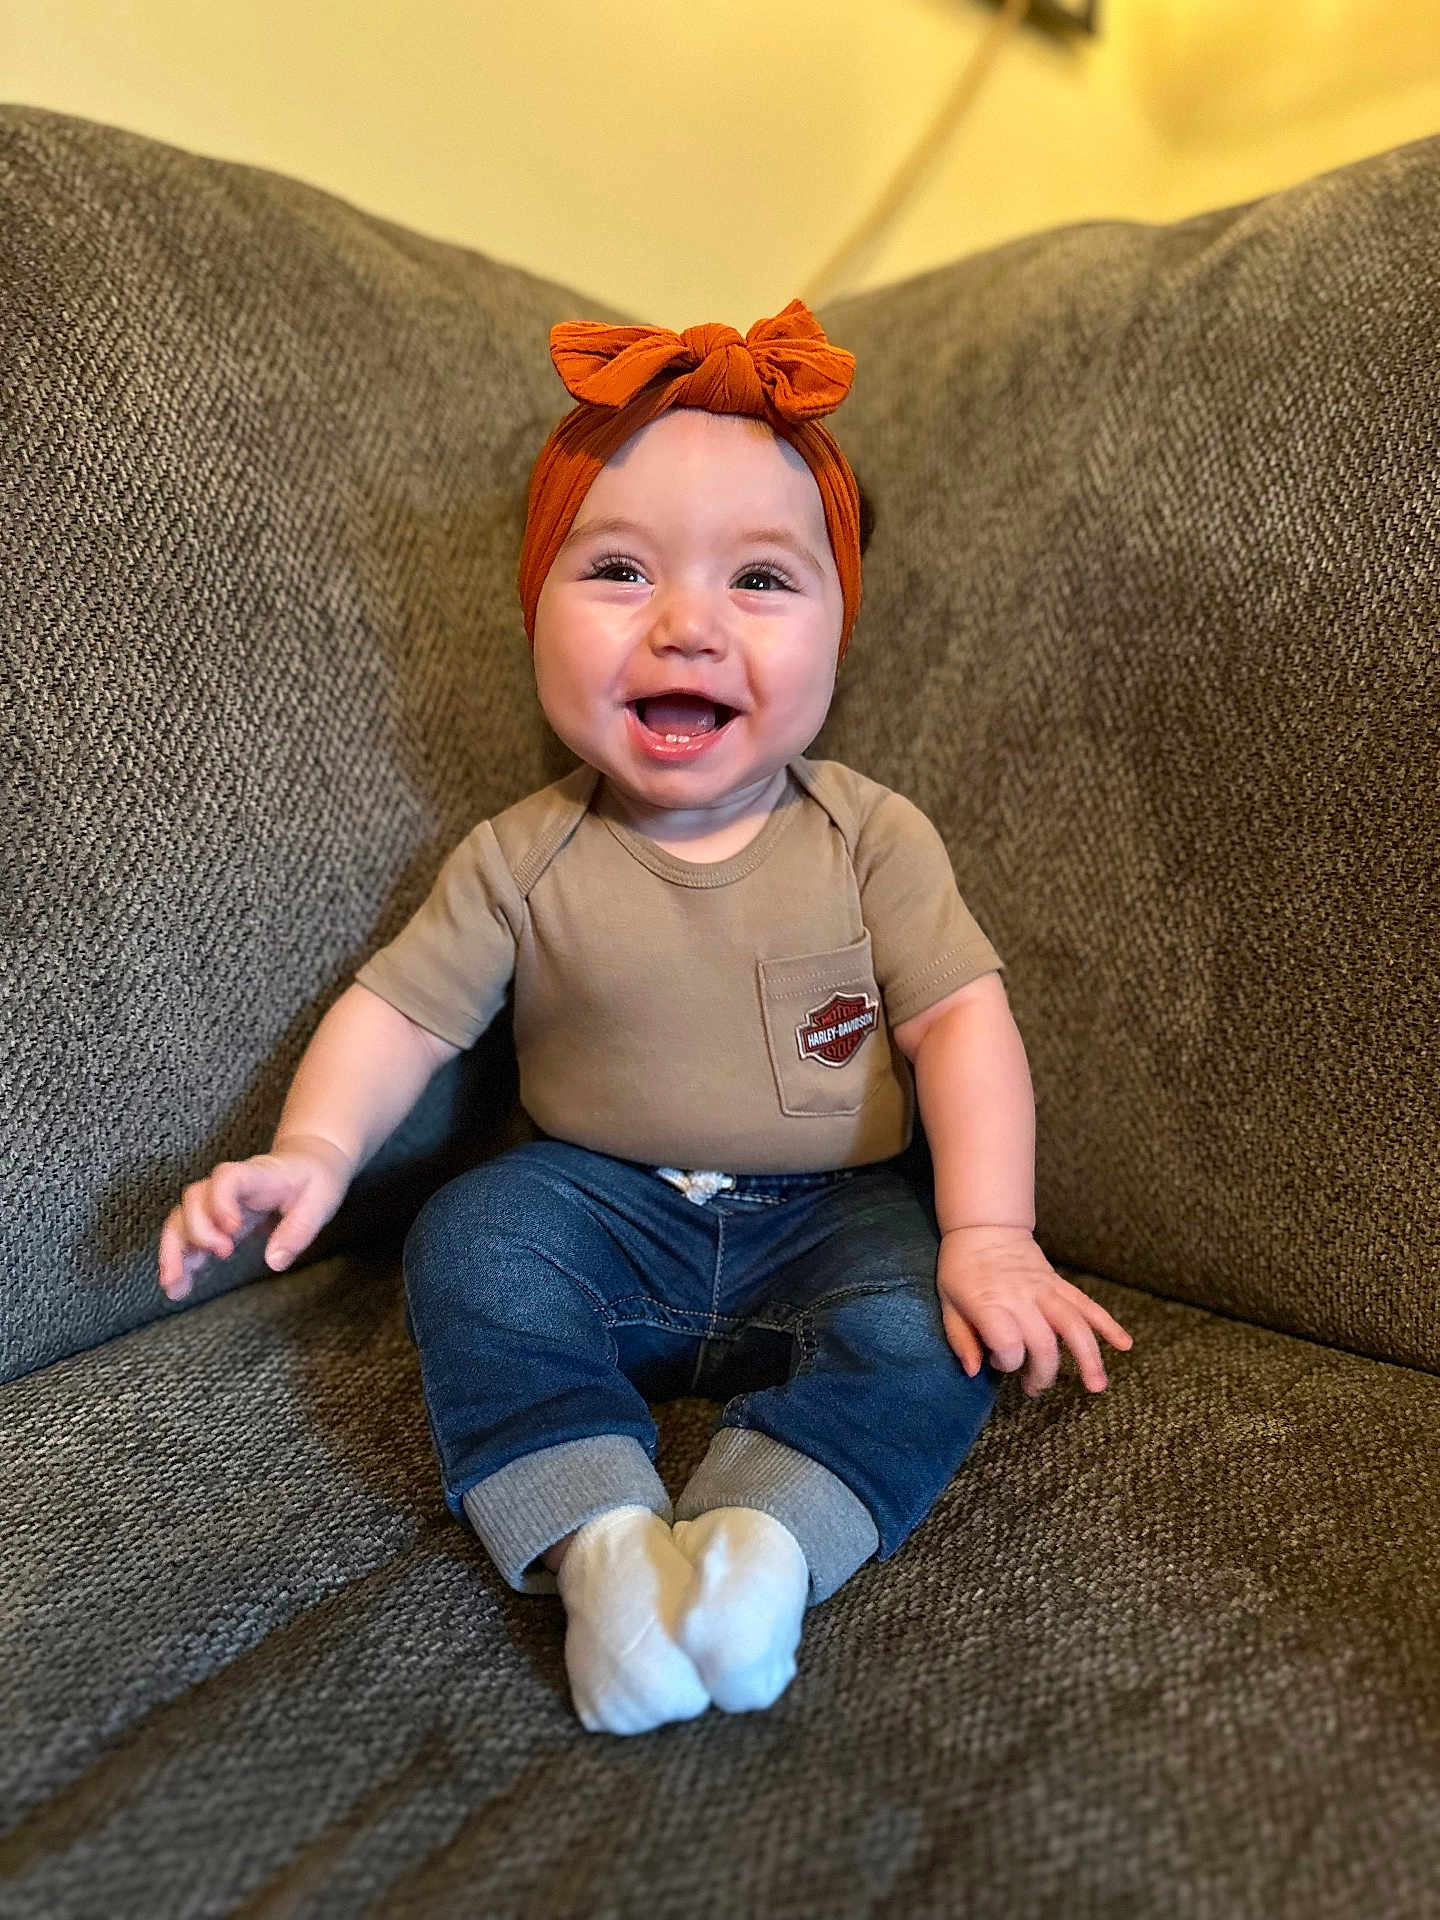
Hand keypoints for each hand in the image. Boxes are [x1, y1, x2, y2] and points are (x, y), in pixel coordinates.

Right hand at [157, 1135, 353, 1301]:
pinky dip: (178, 1258)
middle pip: (194, 1198)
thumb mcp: (320, 1202)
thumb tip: (275, 1262)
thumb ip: (298, 1230)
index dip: (221, 1201)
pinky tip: (178, 1285)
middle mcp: (228, 1186)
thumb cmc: (315, 1178)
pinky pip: (186, 1234)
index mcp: (257, 1175)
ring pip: (181, 1217)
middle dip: (199, 1230)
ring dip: (174, 1250)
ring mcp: (217, 1201)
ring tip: (176, 1286)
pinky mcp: (215, 1218)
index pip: (227, 1178)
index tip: (232, 1229)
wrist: (308, 1160)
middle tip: (224, 1253)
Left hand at [936, 1225, 1133, 1396]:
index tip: (996, 1362)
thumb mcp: (947, 1302)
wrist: (984, 1227)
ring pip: (1074, 1325)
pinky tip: (1124, 1344)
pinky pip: (1088, 1305)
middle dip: (1043, 1373)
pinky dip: (1108, 1324)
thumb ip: (960, 1339)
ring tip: (1097, 1386)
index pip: (1008, 1343)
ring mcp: (1044, 1290)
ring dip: (1089, 1357)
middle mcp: (1020, 1297)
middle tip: (1033, 1388)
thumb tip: (974, 1371)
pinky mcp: (1059, 1284)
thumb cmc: (961, 1269)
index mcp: (989, 1302)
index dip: (1005, 1362)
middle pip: (1043, 1343)